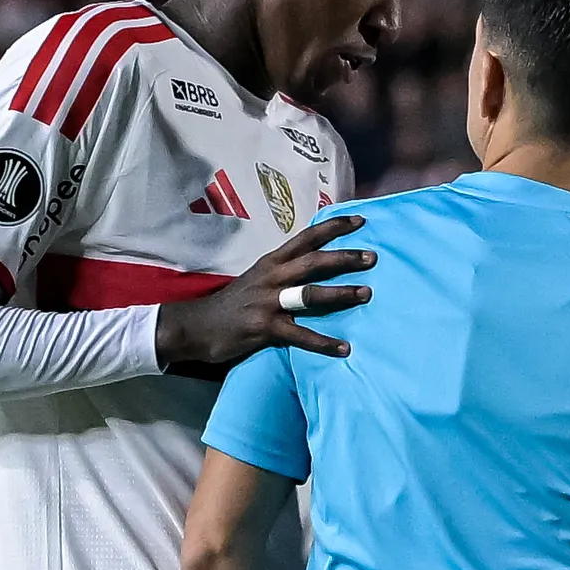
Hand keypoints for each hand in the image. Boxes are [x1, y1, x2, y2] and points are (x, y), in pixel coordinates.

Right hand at [152, 215, 373, 368]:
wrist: (196, 325)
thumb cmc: (235, 303)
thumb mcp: (259, 279)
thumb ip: (286, 272)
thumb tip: (318, 266)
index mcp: (272, 262)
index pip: (306, 238)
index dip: (333, 228)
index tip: (360, 221)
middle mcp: (271, 277)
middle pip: (313, 261)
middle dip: (344, 258)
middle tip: (372, 257)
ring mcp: (268, 301)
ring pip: (309, 293)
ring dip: (340, 293)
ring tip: (367, 294)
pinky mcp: (264, 327)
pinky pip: (300, 335)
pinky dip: (324, 343)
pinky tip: (344, 349)